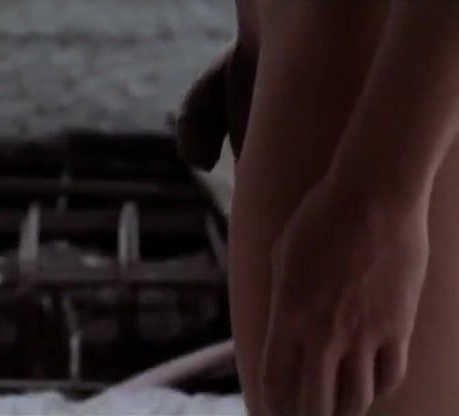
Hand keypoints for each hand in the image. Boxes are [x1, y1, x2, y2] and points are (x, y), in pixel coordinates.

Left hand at [261, 174, 429, 415]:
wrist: (373, 197)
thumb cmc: (319, 219)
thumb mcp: (282, 256)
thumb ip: (282, 296)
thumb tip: (284, 321)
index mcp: (288, 316)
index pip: (276, 379)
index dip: (272, 404)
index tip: (272, 412)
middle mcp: (325, 334)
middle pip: (316, 402)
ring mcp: (365, 334)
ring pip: (358, 397)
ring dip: (346, 409)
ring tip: (340, 410)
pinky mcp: (399, 327)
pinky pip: (392, 374)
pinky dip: (380, 386)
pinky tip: (372, 385)